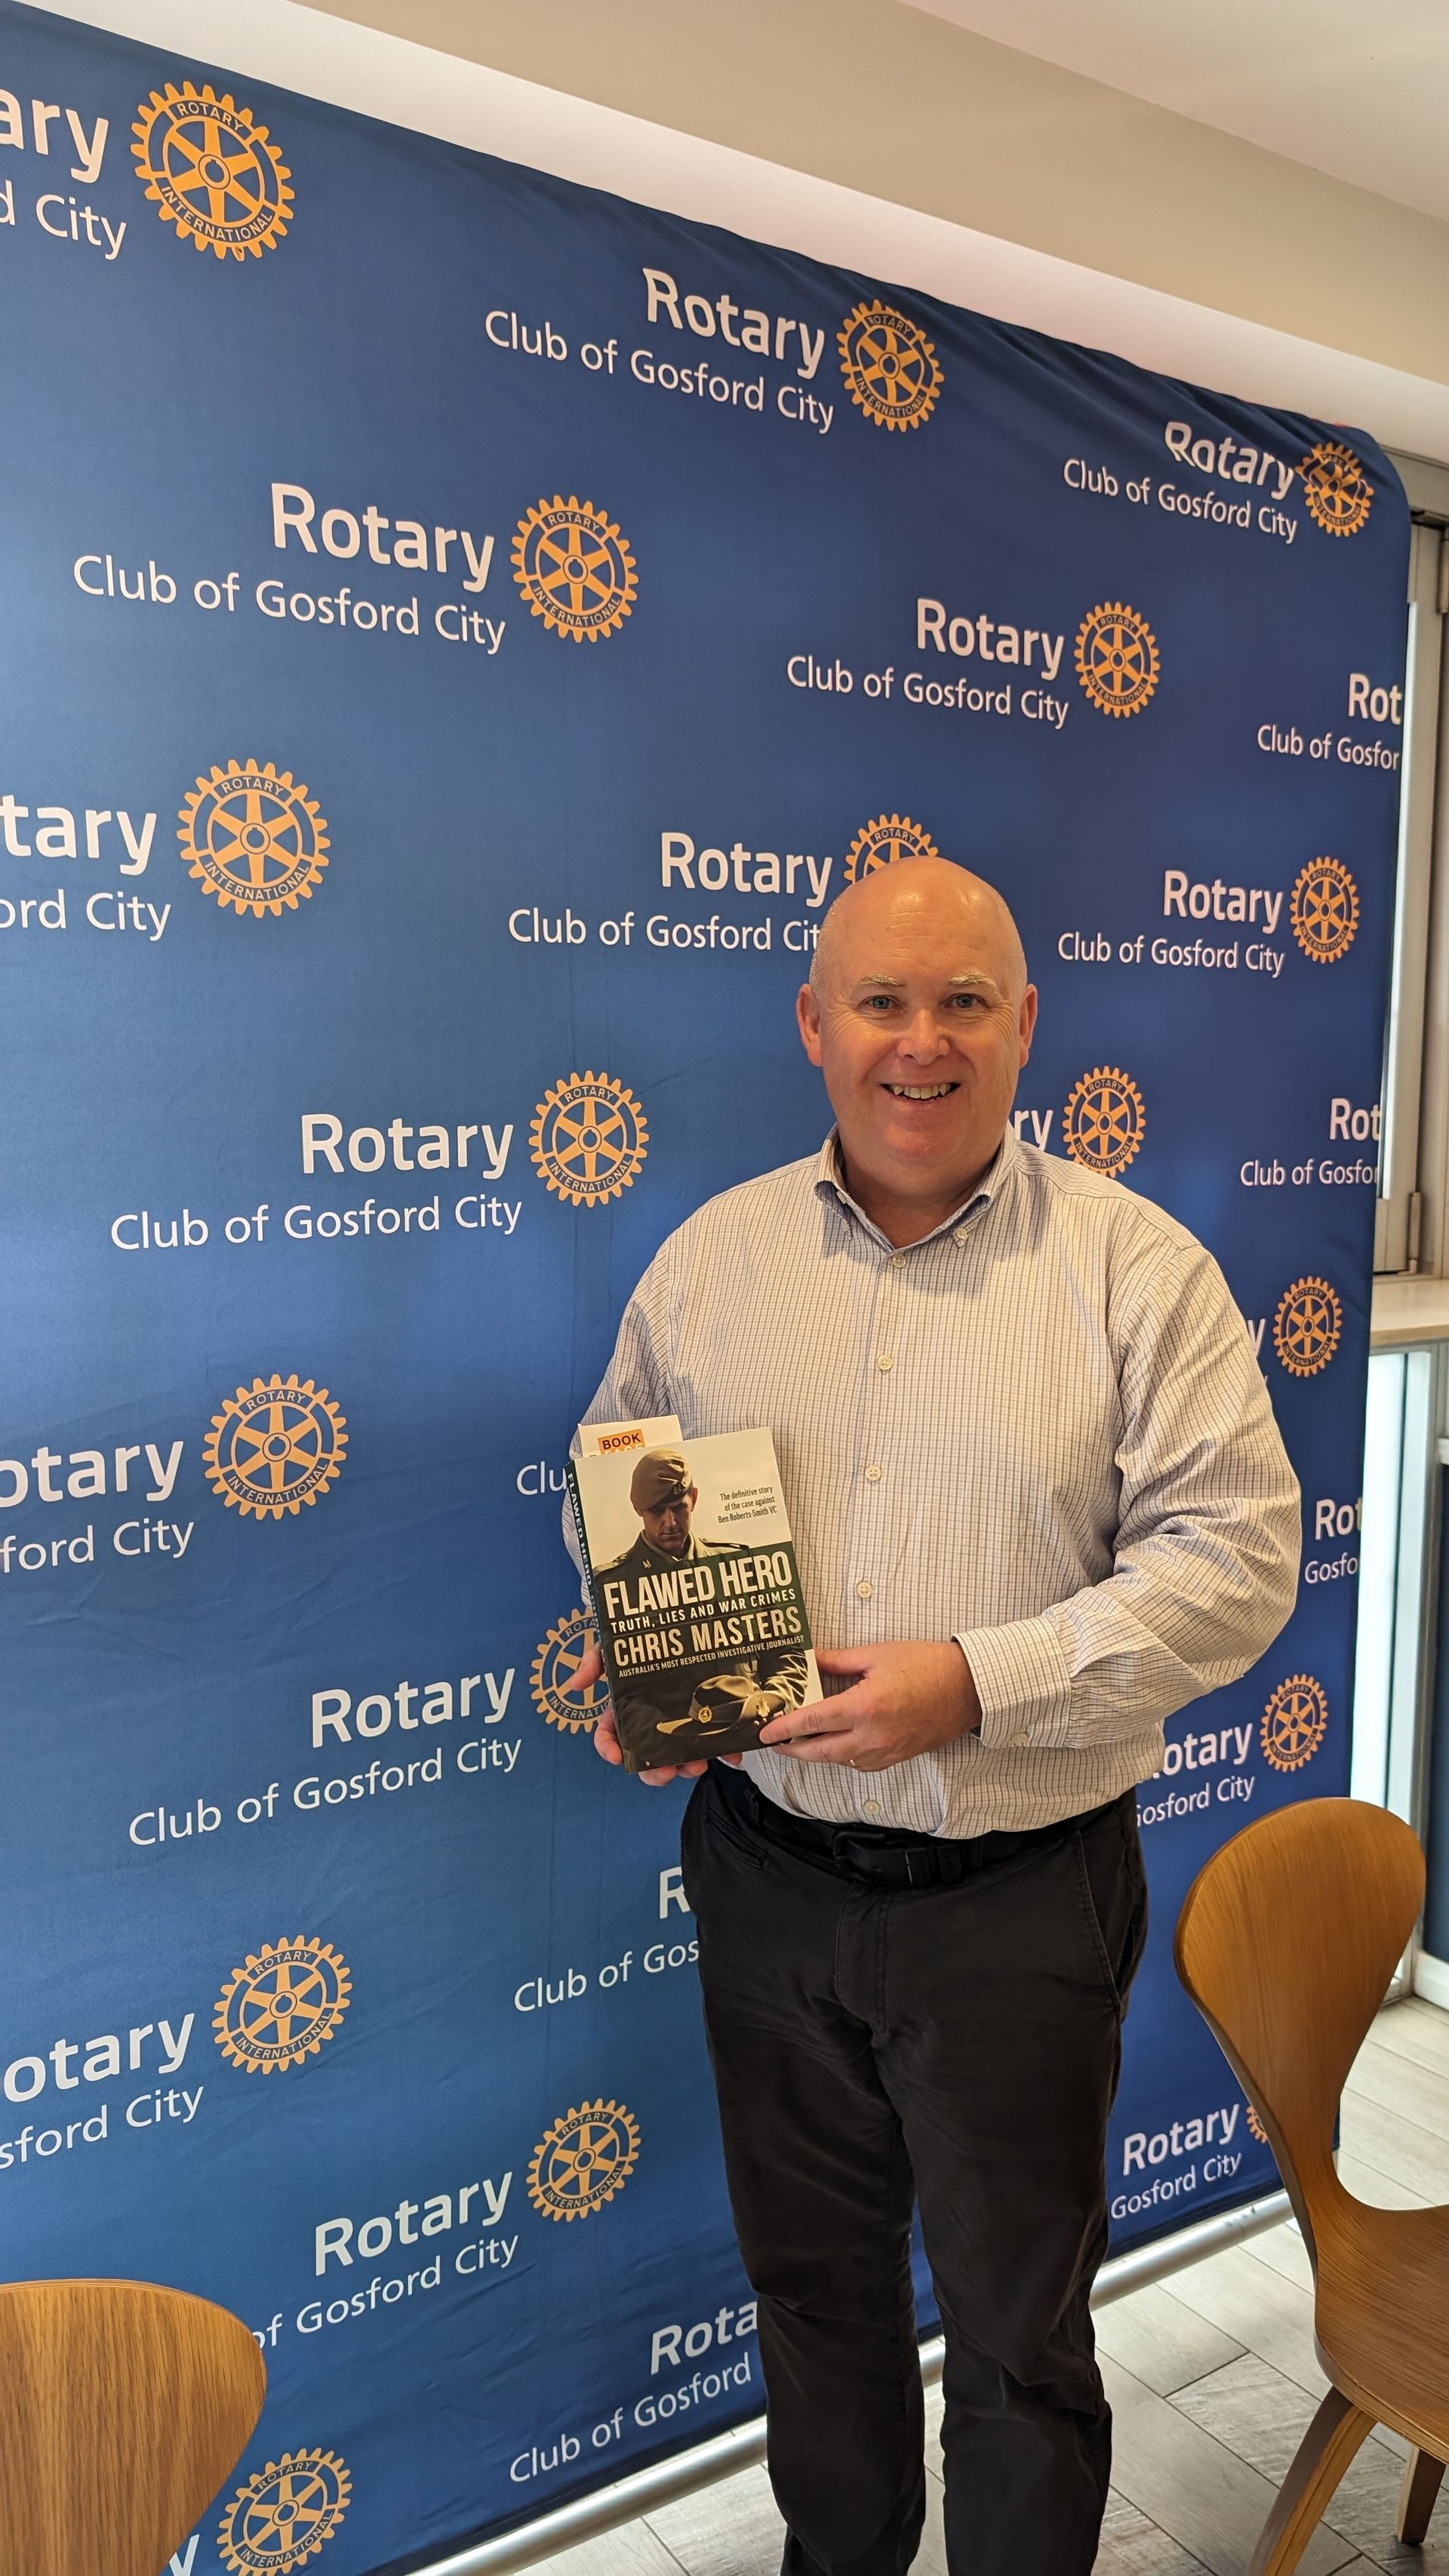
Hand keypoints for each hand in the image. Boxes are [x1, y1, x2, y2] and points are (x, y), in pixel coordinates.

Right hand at [575, 1644, 741, 1786]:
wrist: (686, 1623)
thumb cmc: (644, 1641)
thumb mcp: (616, 1644)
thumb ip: (594, 1660)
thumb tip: (573, 1685)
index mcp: (627, 1709)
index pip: (610, 1736)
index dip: (610, 1749)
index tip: (617, 1758)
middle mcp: (652, 1722)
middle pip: (647, 1757)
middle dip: (654, 1771)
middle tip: (666, 1771)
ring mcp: (680, 1723)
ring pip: (680, 1756)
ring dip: (687, 1767)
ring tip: (698, 1765)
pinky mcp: (707, 1719)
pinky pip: (714, 1740)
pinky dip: (723, 1750)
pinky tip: (730, 1753)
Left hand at [758, 1640, 980, 1772]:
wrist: (969, 1688)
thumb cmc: (927, 1665)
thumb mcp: (877, 1654)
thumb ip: (838, 1661)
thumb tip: (809, 1659)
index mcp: (863, 1707)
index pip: (812, 1722)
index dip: (784, 1729)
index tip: (765, 1732)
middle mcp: (872, 1736)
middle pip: (819, 1752)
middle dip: (792, 1750)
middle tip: (775, 1743)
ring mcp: (885, 1751)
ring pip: (839, 1761)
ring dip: (816, 1755)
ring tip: (799, 1743)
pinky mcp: (897, 1757)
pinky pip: (860, 1764)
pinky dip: (842, 1757)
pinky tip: (836, 1745)